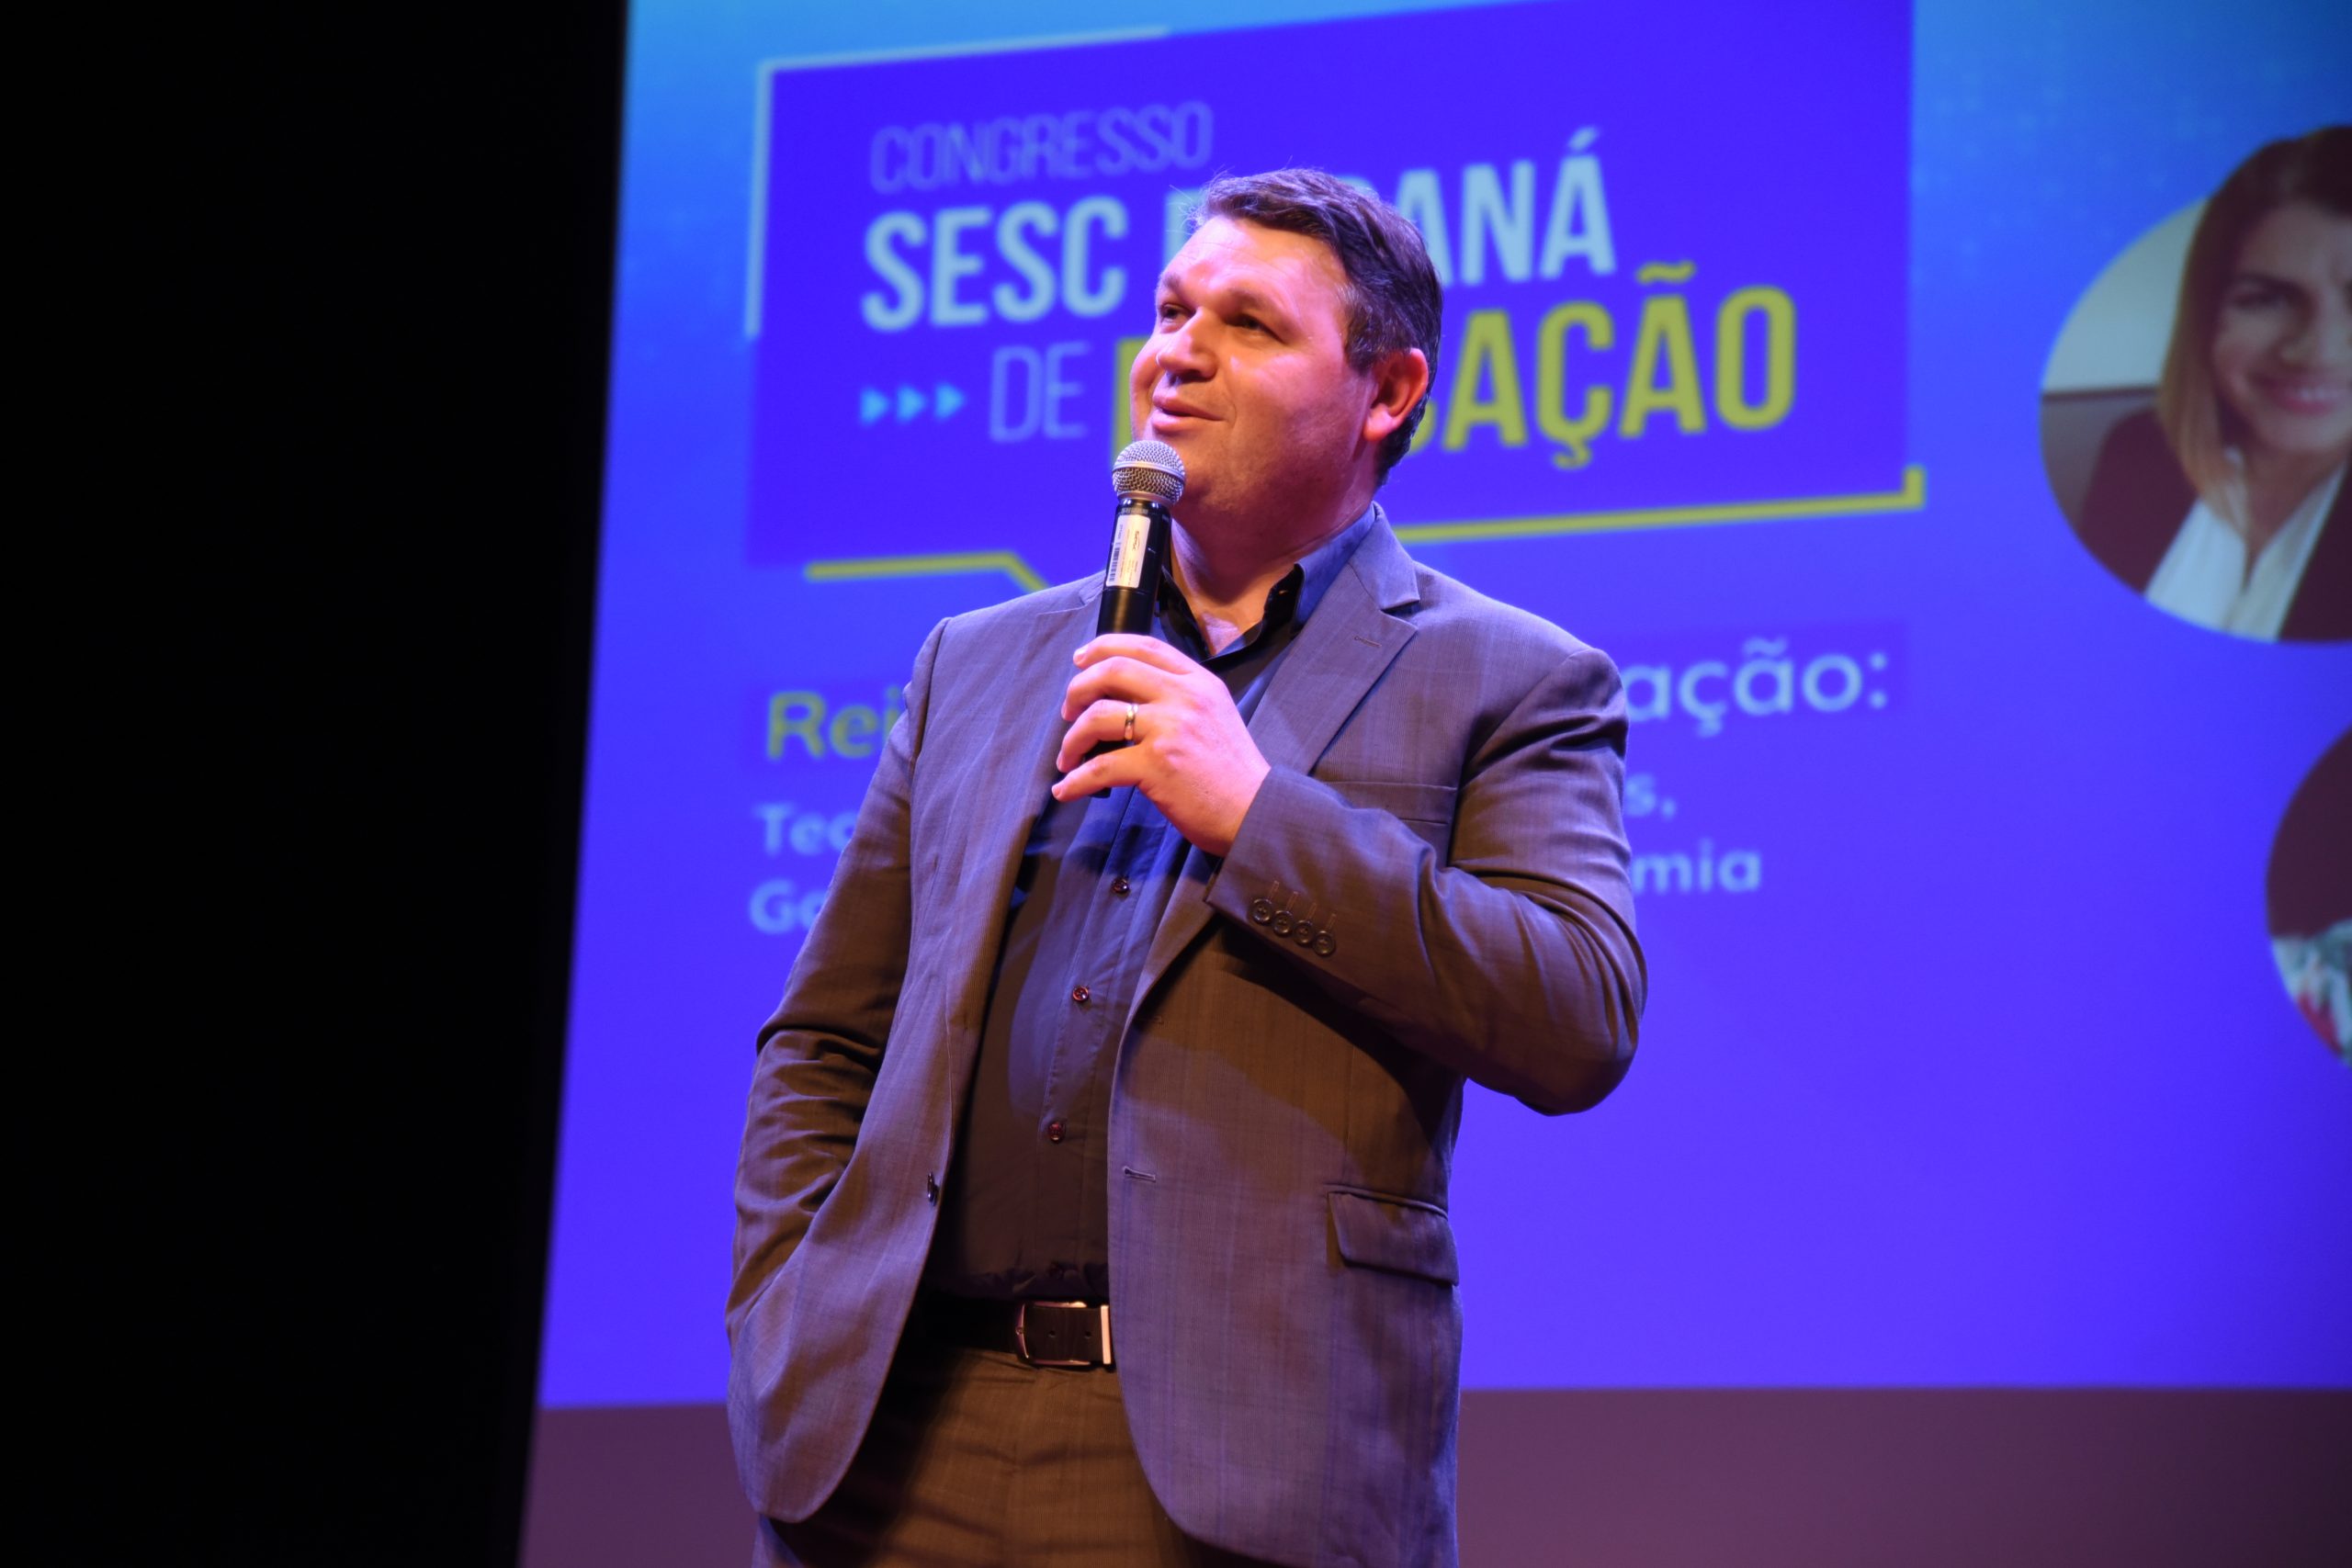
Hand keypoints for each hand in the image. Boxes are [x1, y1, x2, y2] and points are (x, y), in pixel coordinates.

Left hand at [1052, 634, 1269, 855]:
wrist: (1254, 812)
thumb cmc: (1231, 772)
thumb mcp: (1214, 715)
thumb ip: (1179, 698)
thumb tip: (1124, 698)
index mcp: (1198, 682)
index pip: (1144, 646)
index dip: (1103, 647)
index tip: (1080, 661)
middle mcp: (1183, 697)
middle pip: (1113, 670)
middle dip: (1078, 689)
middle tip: (1068, 712)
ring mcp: (1169, 729)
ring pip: (1098, 716)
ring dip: (1072, 738)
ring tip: (1068, 757)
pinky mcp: (1156, 765)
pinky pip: (1099, 767)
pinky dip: (1075, 781)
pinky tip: (1067, 790)